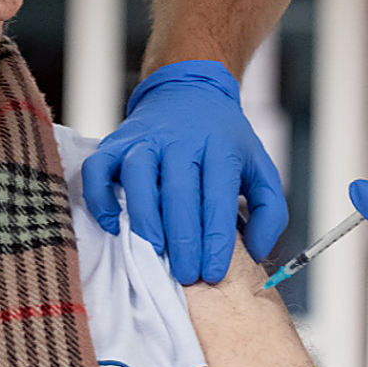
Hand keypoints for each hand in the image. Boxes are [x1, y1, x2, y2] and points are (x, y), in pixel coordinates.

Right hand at [81, 61, 287, 284]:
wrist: (187, 91)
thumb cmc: (222, 139)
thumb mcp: (259, 165)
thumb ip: (269, 210)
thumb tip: (255, 252)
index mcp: (219, 146)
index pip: (218, 196)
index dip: (215, 239)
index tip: (213, 273)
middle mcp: (180, 139)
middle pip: (178, 190)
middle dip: (183, 239)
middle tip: (187, 275)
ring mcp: (144, 139)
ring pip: (137, 175)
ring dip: (144, 217)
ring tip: (154, 251)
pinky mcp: (116, 142)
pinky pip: (98, 168)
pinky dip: (99, 196)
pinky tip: (112, 223)